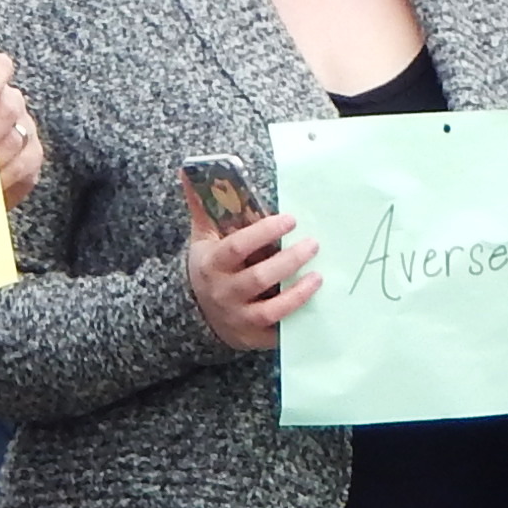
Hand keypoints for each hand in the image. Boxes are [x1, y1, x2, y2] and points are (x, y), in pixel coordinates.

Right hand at [185, 193, 315, 351]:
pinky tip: (313, 303)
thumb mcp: (202, 236)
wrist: (192, 312)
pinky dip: (295, 318)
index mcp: (212, 264)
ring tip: (318, 276)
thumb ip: (202, 204)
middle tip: (313, 244)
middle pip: (259, 278)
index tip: (290, 219)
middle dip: (288, 261)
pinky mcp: (252, 337)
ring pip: (270, 310)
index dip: (264, 233)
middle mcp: (224, 292)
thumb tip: (189, 169)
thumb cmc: (207, 266)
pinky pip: (277, 332)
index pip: (238, 246)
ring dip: (297, 293)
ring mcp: (238, 318)